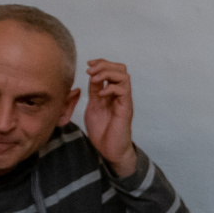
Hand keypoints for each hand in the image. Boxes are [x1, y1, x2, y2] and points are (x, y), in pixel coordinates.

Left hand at [82, 59, 137, 178]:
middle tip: (90, 70)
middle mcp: (120, 94)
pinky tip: (100, 95)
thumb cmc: (101, 131)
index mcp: (111, 93)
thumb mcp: (93, 106)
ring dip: (107, 74)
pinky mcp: (125, 109)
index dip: (101, 63)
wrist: (109, 149)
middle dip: (104, 65)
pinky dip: (110, 88)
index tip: (88, 64)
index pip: (112, 69)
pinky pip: (123, 91)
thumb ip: (93, 92)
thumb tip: (91, 77)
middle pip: (121, 68)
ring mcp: (124, 101)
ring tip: (94, 79)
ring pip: (124, 76)